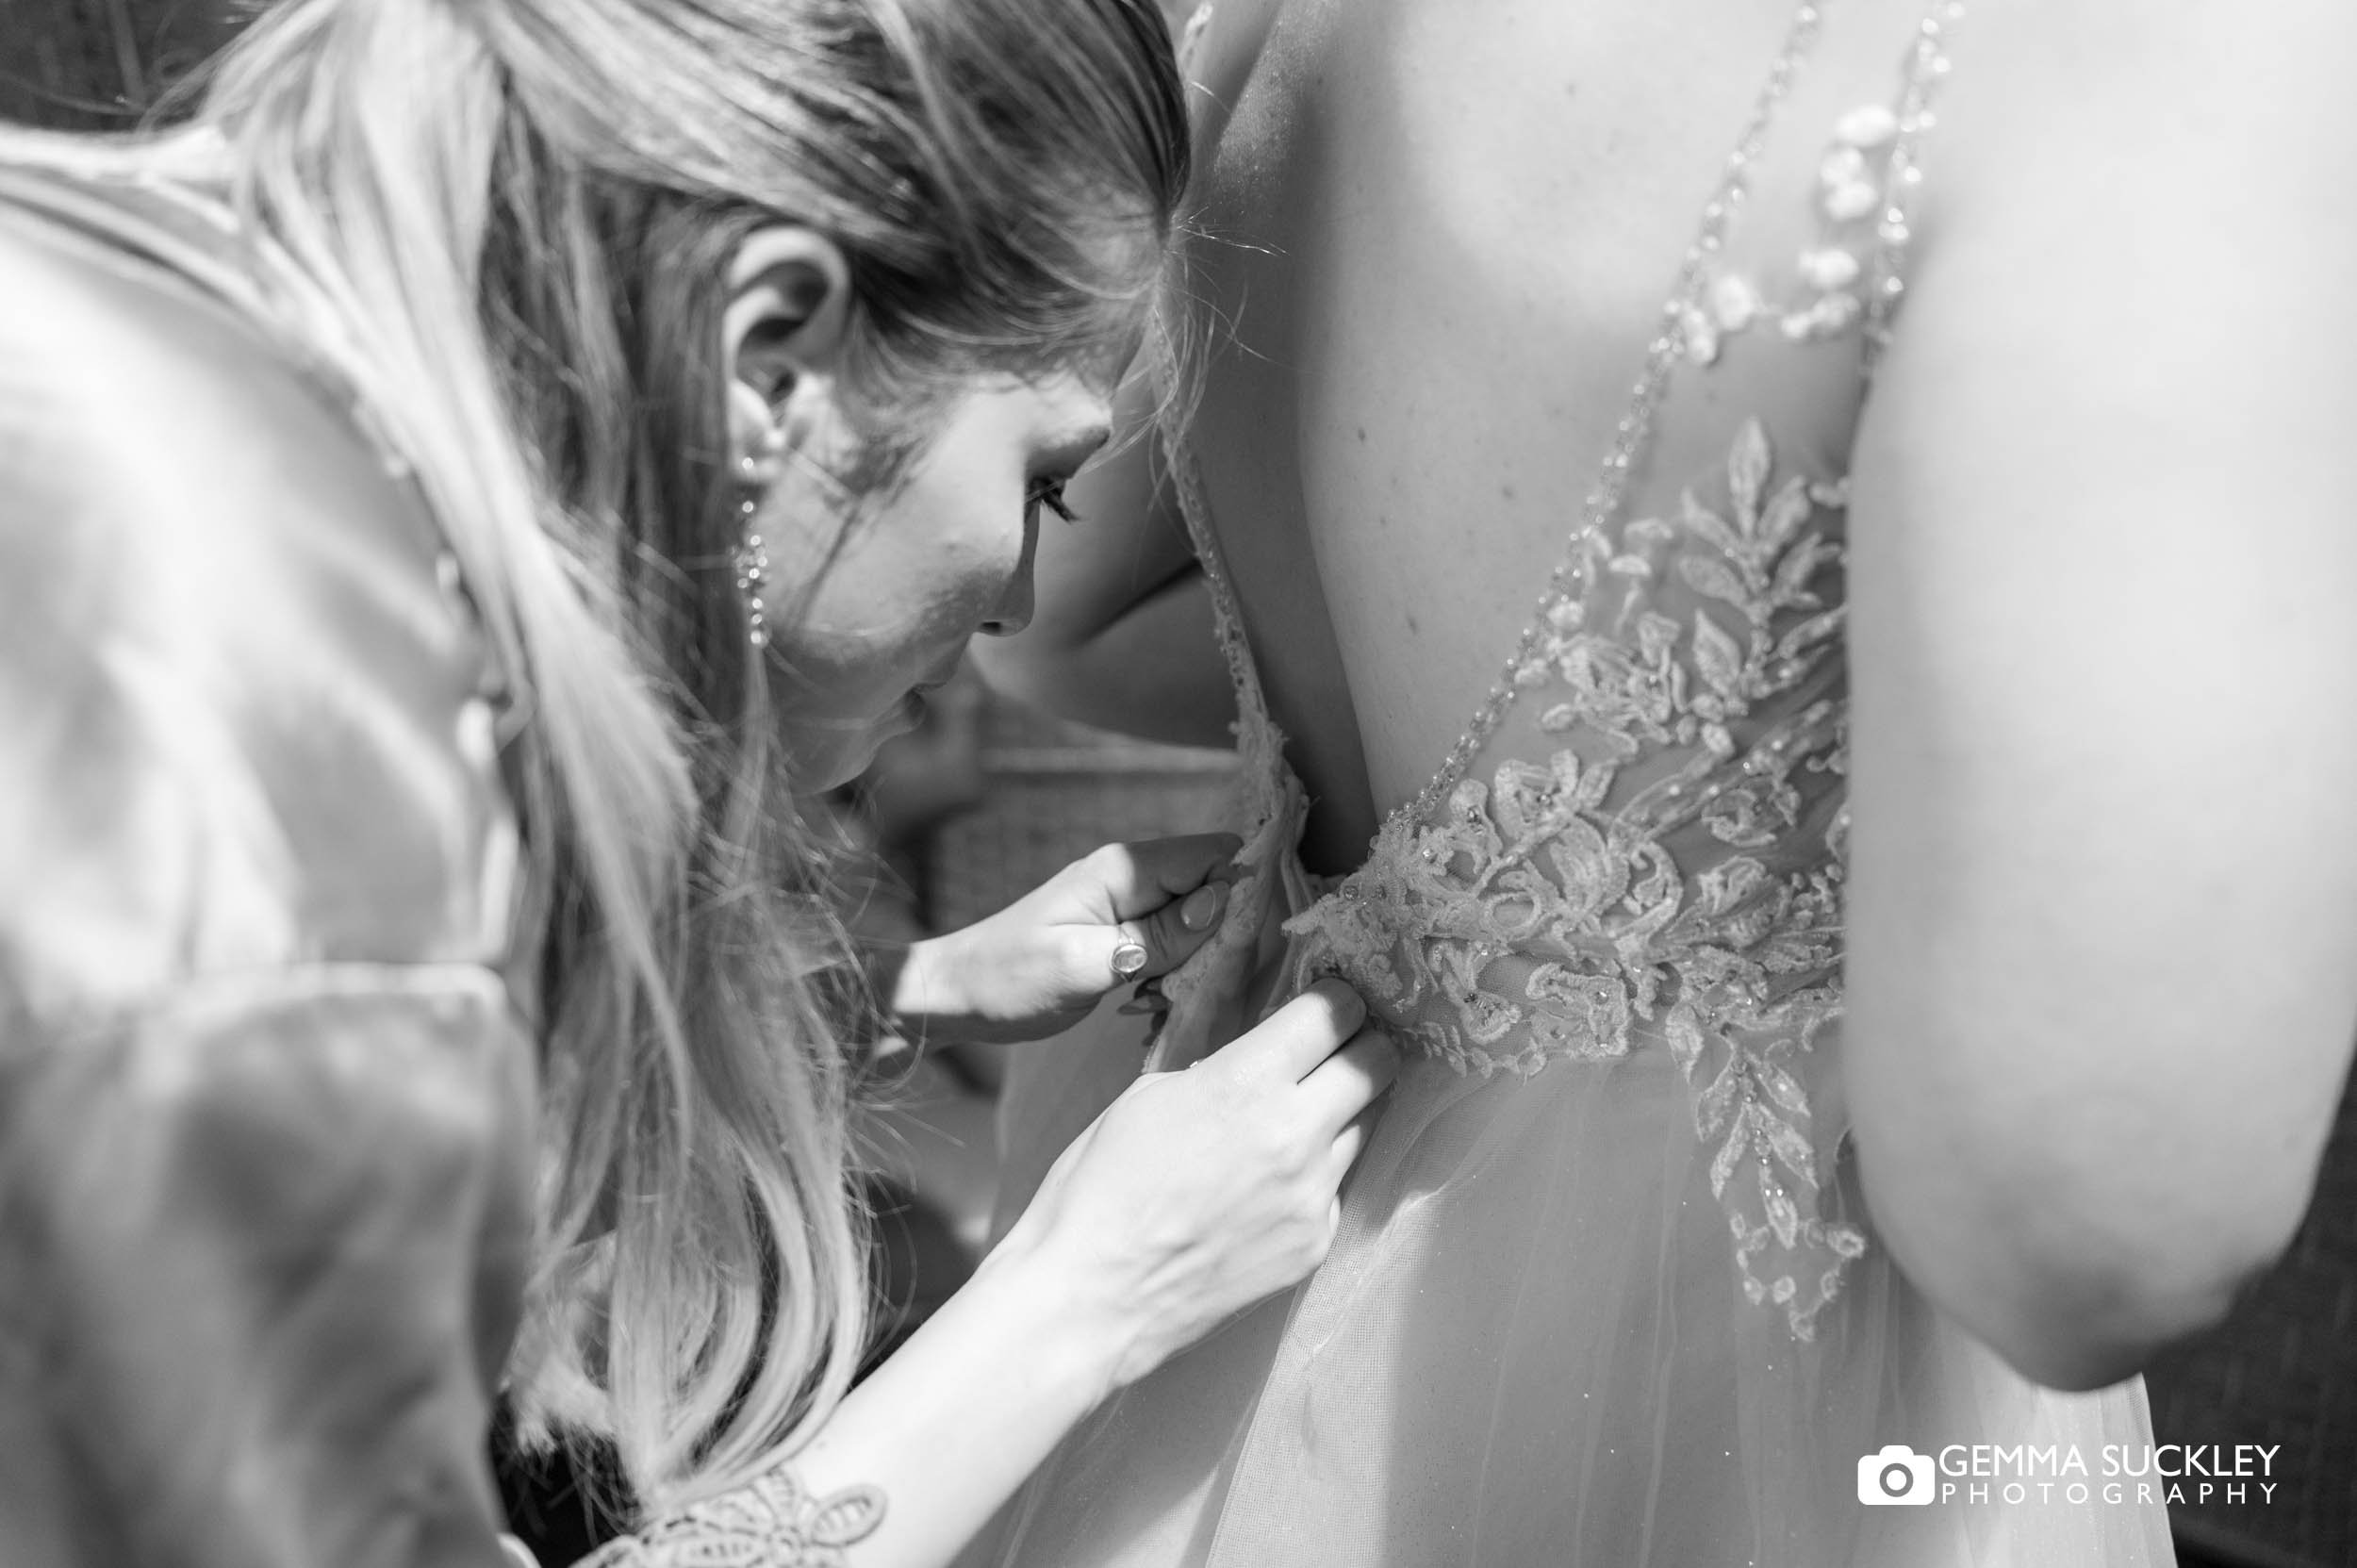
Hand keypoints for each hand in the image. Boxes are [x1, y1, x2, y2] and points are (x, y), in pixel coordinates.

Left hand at [891, 834, 1238, 1044]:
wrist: (960, 993)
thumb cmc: (1010, 978)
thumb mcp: (1083, 966)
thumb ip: (1155, 937)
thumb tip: (1220, 905)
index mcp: (1124, 869)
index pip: (1214, 855)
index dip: (1240, 895)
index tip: (1238, 947)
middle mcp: (1132, 874)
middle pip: (1214, 883)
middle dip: (1224, 930)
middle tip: (1201, 980)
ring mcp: (1128, 901)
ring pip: (1200, 914)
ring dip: (1202, 954)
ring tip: (1173, 993)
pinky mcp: (1124, 929)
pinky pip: (1175, 936)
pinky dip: (1179, 966)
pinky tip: (1156, 997)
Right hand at [990, 979, 1400, 1393]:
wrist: (1091, 1297)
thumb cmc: (1098, 1188)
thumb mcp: (1147, 1096)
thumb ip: (1216, 1068)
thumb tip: (1255, 1054)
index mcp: (1246, 1082)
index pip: (1335, 1013)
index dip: (1336, 1000)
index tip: (1327, 1004)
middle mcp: (1295, 1133)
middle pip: (1379, 1063)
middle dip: (1361, 1047)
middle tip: (1333, 1053)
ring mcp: (1313, 1195)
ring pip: (1366, 1125)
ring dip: (1340, 1112)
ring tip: (1295, 1122)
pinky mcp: (1315, 1243)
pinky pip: (1335, 1188)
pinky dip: (1313, 1177)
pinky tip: (1268, 1189)